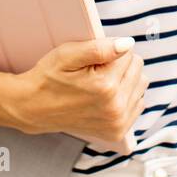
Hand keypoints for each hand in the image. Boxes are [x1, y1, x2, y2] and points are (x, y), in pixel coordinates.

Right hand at [7, 36, 148, 143]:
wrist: (35, 108)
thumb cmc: (49, 78)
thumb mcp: (68, 55)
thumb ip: (99, 48)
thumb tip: (127, 44)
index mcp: (106, 86)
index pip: (129, 53)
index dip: (110, 52)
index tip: (92, 62)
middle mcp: (115, 107)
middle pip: (138, 69)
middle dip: (120, 65)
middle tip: (95, 72)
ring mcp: (117, 123)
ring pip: (141, 85)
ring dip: (125, 80)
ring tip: (101, 85)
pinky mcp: (117, 131)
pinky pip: (137, 103)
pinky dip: (125, 96)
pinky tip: (106, 97)